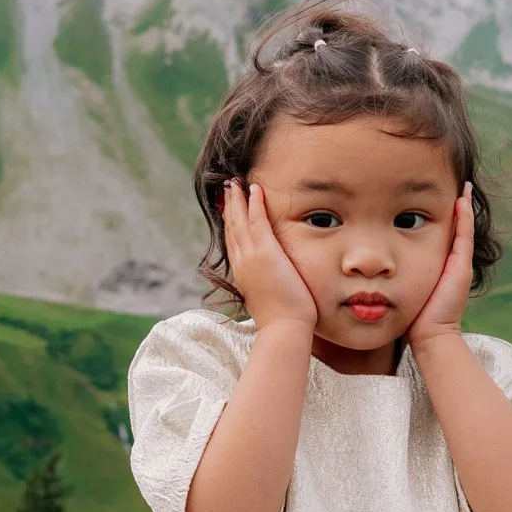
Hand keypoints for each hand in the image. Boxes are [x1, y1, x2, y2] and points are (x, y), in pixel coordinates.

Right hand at [223, 180, 317, 333]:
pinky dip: (254, 203)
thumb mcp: (268, 299)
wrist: (283, 329)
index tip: (229, 208)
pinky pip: (257, 221)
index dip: (229, 222)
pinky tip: (255, 189)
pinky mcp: (266, 252)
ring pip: (239, 221)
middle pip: (231, 227)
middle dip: (229, 206)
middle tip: (228, 187)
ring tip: (236, 182)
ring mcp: (251, 257)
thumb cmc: (282, 321)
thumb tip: (270, 285)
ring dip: (238, 199)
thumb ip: (266, 287)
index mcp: (242, 273)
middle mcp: (242, 262)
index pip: (232, 242)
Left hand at [408, 182, 474, 350]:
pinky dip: (464, 217)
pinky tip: (461, 200)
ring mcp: (460, 263)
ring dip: (463, 205)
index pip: (441, 232)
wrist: (429, 335)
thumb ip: (395, 275)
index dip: (437, 214)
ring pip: (463, 227)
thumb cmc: (412, 316)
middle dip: (453, 205)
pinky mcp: (462, 266)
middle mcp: (453, 261)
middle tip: (451, 180)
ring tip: (462, 184)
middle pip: (456, 226)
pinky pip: (464, 235)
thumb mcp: (402, 288)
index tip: (431, 194)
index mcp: (439, 264)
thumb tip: (370, 264)